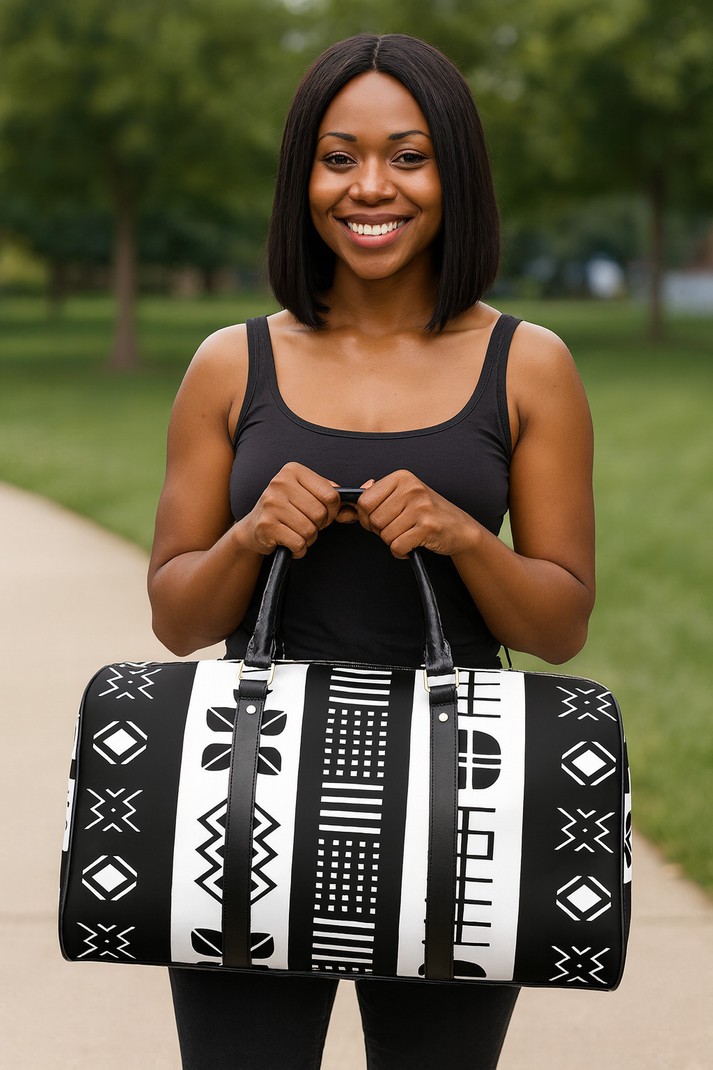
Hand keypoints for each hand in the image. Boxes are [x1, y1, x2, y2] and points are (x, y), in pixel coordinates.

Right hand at [241, 462, 341, 557]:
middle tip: (307, 525)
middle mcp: (279, 483)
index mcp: (293, 470)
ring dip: (309, 539)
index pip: (330, 495)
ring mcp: (271, 504)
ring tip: (297, 534)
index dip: (332, 511)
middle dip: (319, 526)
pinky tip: (289, 543)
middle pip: (320, 513)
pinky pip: (298, 543)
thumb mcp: (305, 492)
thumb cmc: (286, 509)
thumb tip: (354, 492)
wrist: (254, 526)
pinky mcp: (266, 525)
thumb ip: (328, 491)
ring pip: (310, 529)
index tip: (323, 514)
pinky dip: (299, 549)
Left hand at [355, 470, 476, 558]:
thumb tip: (362, 488)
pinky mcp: (427, 527)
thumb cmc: (429, 512)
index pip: (364, 501)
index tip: (379, 520)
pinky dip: (401, 552)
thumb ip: (382, 492)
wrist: (460, 528)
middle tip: (396, 529)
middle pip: (373, 520)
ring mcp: (421, 507)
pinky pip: (397, 546)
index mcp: (402, 478)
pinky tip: (411, 545)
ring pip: (385, 535)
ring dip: (392, 542)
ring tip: (407, 535)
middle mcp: (412, 489)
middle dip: (380, 531)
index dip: (366, 516)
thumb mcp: (406, 494)